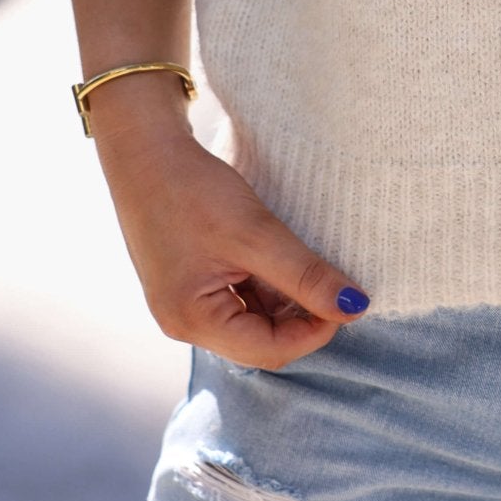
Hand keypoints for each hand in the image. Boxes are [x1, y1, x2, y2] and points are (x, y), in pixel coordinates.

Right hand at [95, 111, 369, 368]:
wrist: (145, 151)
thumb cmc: (192, 190)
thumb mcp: (257, 234)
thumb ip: (306, 276)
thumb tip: (355, 308)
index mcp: (193, 321)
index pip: (271, 349)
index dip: (316, 330)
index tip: (347, 298)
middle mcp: (184, 324)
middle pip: (262, 341)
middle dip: (302, 317)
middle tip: (332, 280)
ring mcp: (186, 306)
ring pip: (254, 321)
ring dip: (287, 301)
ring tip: (306, 263)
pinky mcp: (191, 285)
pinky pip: (239, 301)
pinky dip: (267, 286)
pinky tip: (281, 258)